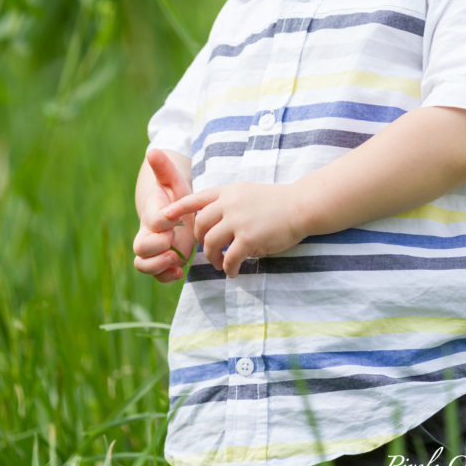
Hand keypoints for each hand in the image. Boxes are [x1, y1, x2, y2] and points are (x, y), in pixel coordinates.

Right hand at [133, 149, 195, 282]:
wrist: (173, 212)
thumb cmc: (174, 196)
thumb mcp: (173, 182)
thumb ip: (164, 168)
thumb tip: (153, 150)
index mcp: (153, 212)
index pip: (151, 219)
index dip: (162, 221)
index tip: (175, 218)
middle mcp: (149, 233)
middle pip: (139, 247)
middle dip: (156, 247)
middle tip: (173, 242)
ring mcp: (154, 249)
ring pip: (142, 264)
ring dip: (158, 266)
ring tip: (176, 260)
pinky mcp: (163, 261)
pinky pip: (157, 276)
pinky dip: (167, 276)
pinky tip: (180, 270)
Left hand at [162, 181, 304, 277]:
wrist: (301, 205)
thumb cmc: (277, 201)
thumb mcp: (247, 192)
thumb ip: (229, 201)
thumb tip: (212, 218)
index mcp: (228, 192)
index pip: (195, 198)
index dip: (177, 209)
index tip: (163, 218)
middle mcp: (230, 203)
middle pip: (201, 226)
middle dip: (202, 242)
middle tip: (210, 252)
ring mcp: (239, 220)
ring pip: (212, 244)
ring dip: (213, 258)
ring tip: (220, 265)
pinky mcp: (249, 238)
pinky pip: (230, 258)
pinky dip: (229, 269)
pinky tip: (233, 273)